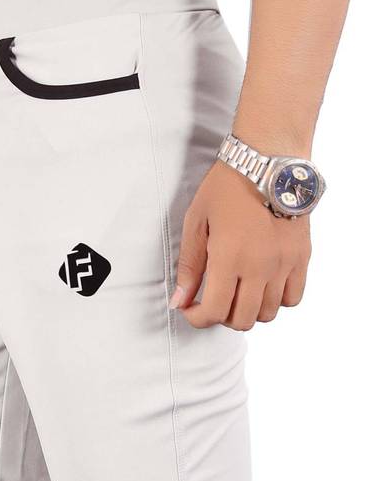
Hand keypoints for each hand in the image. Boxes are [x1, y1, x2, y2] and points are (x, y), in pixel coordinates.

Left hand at [171, 160, 310, 330]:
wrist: (267, 160)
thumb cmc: (226, 187)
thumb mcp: (196, 222)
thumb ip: (189, 265)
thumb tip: (179, 300)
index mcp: (229, 258)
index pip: (214, 312)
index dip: (197, 318)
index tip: (190, 309)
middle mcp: (260, 267)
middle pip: (241, 319)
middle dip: (220, 316)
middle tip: (211, 298)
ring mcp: (284, 264)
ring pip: (267, 313)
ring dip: (247, 309)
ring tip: (236, 290)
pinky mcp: (301, 257)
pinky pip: (293, 298)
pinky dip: (276, 300)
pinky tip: (262, 285)